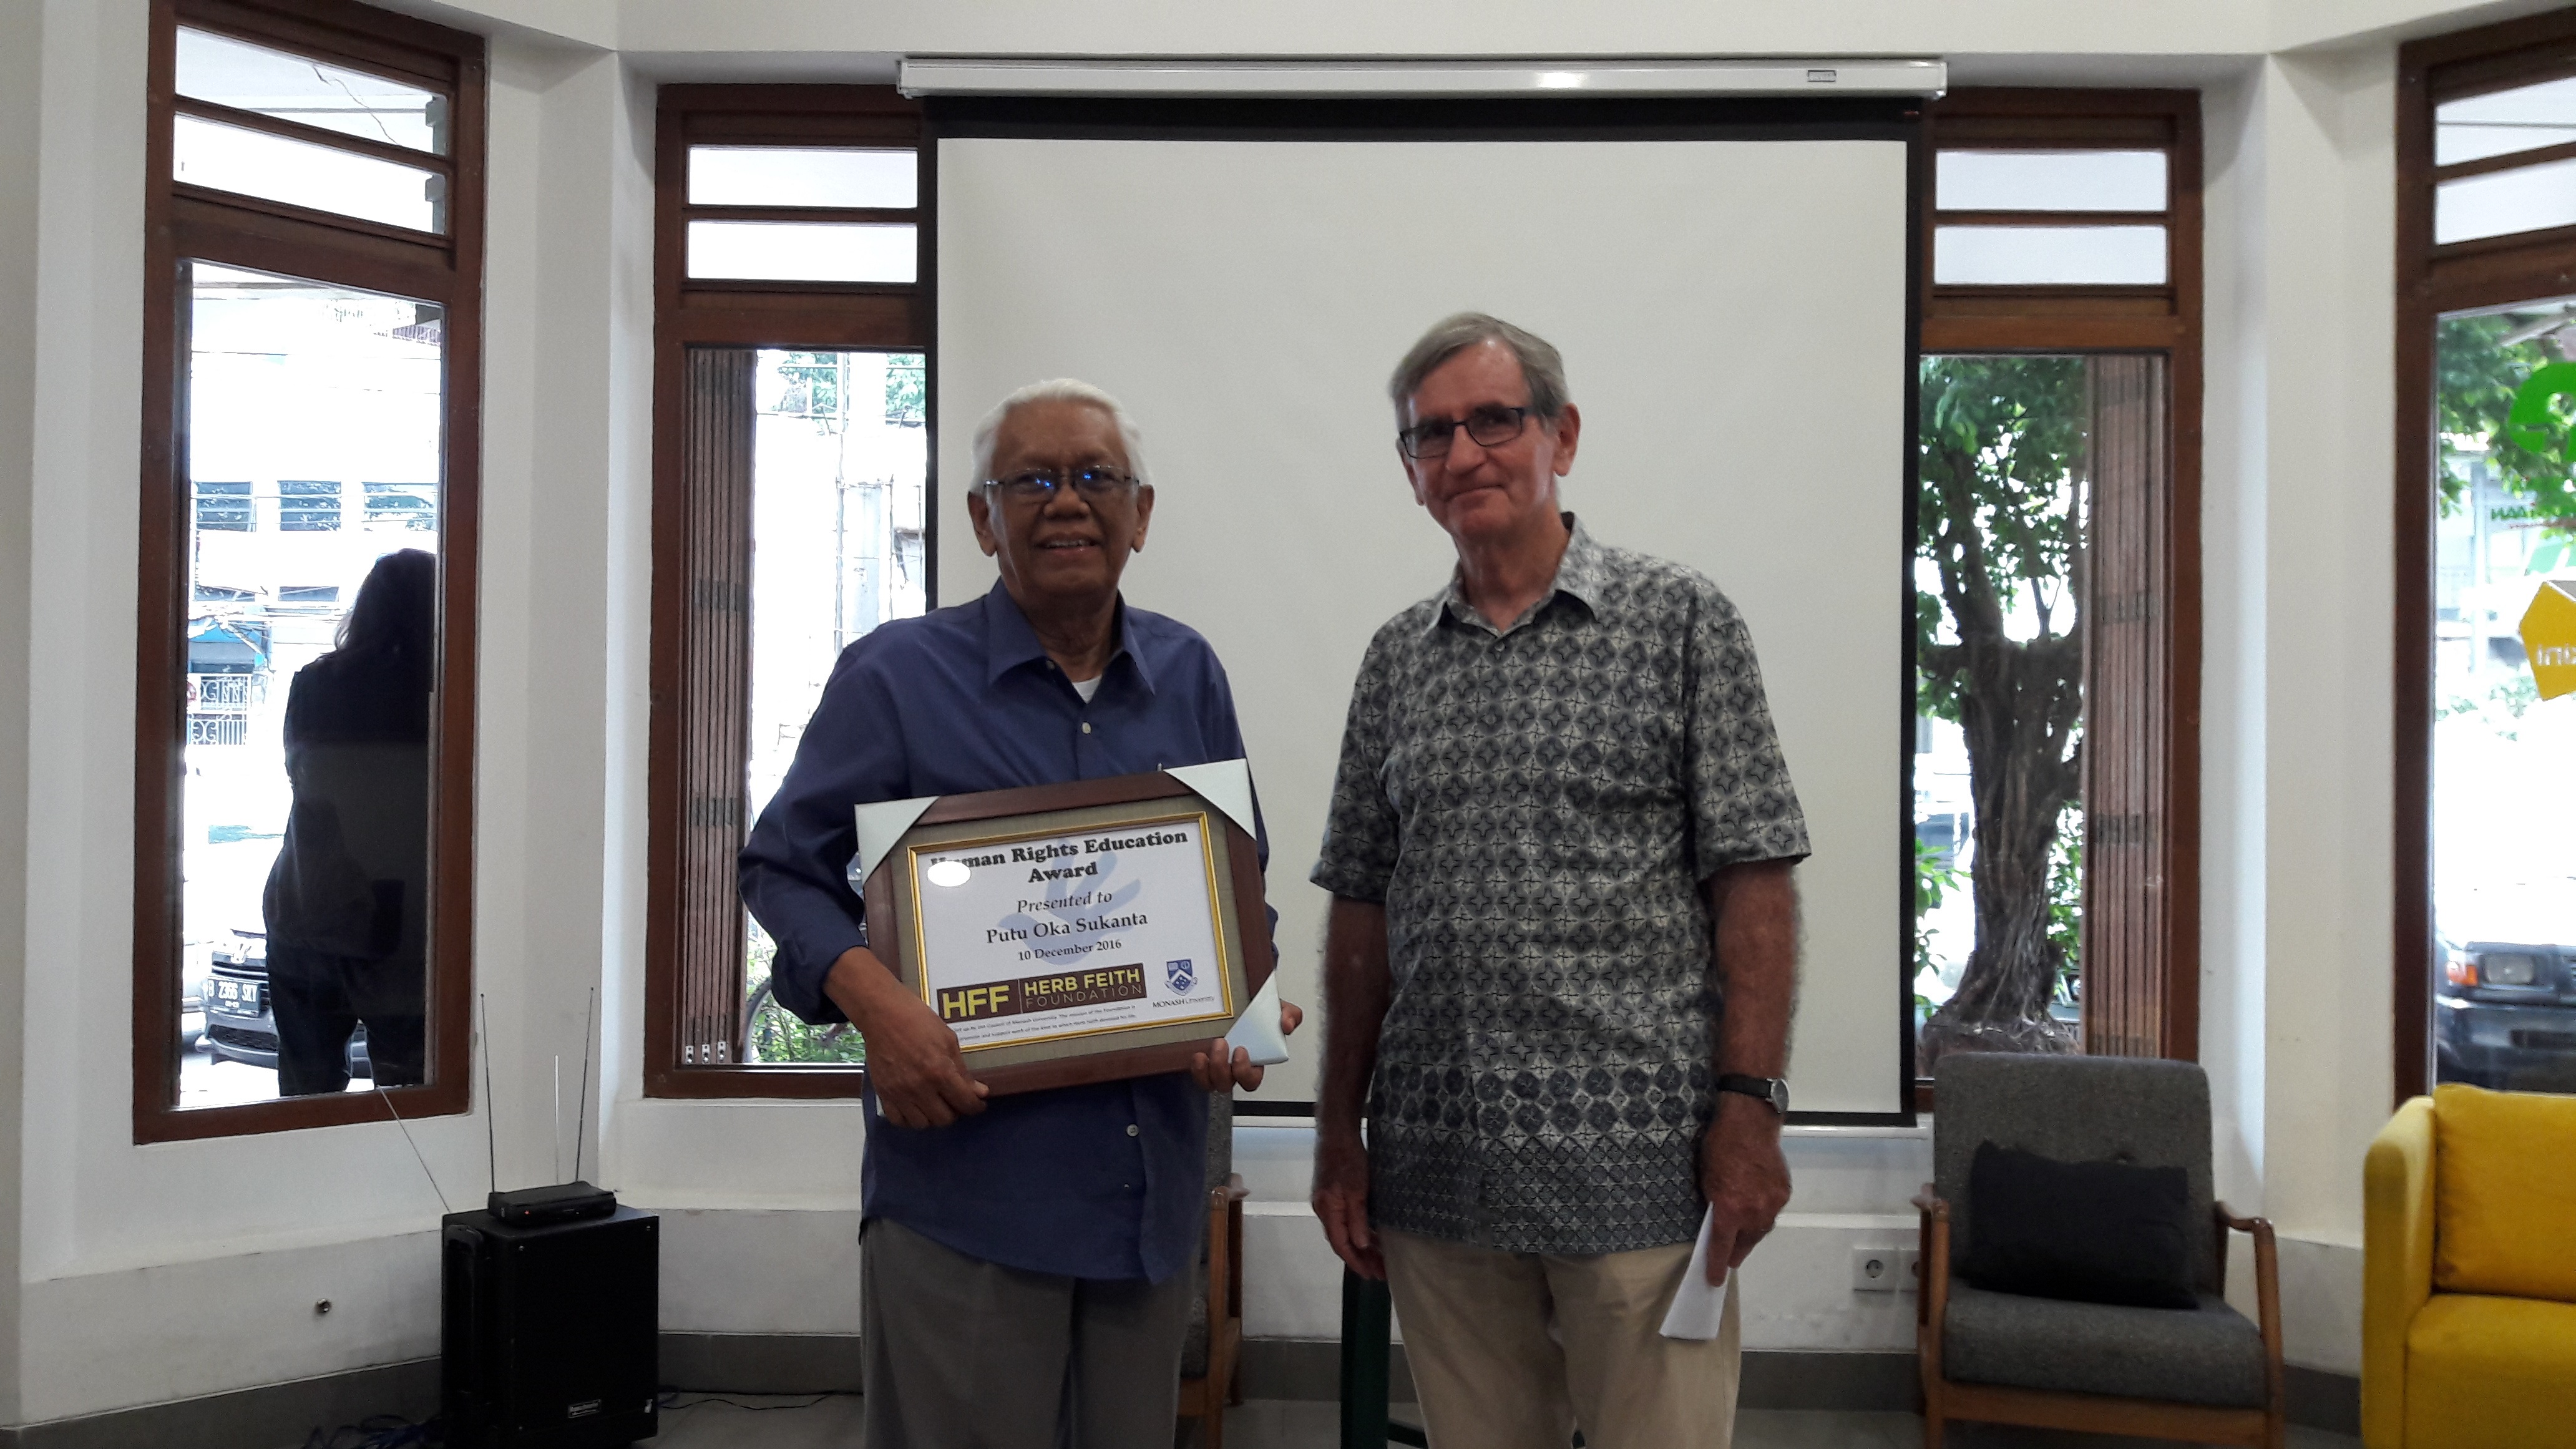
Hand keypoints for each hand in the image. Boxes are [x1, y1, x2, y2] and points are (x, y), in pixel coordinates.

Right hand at [828, 947, 987, 1128]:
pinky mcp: (883, 1094)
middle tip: (955, 1101)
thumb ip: (962, 1070)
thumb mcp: (948, 1040)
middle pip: (944, 1119)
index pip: (965, 1103)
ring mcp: (899, 1093)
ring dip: (933, 1118)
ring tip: (936, 1105)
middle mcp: (920, 1088)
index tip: (978, 1104)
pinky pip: (898, 1120)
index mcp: (940, 1072)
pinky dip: (909, 1119)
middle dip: (955, 1112)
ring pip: (922, 1124)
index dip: (976, 1107)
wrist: (883, 1015)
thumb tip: (979, 1092)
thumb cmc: (919, 1021)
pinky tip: (915, 1108)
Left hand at [1190, 998, 1303, 1092]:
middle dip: (1223, 1068)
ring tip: (1209, 1049)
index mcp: (1253, 1060)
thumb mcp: (1278, 1008)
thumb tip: (1286, 1025)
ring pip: (1210, 1083)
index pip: (1250, 1080)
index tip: (1241, 1050)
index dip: (1245, 1071)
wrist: (1236, 996)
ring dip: (1209, 1070)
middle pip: (1227, 1084)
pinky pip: (1197, 1074)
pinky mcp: (1201, 1059)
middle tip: (1223, 1044)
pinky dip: (1197, 1068)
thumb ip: (1290, 1015)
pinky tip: (1198, 1055)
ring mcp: (1215, 1064)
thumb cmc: (1256, 1008)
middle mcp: (1232, 1066)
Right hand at [1311, 1125, 1382, 1278]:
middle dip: (1360, 1258)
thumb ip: (1357, 1218)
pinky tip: (1370, 1234)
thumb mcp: (1357, 1191)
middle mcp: (1323, 1210)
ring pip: (1343, 1231)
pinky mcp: (1332, 1194)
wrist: (1336, 1133)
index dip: (1356, 1262)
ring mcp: (1327, 1202)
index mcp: (1327, 1211)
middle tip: (1380, 1272)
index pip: (1341, 1245)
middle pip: (1341, 1241)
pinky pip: (1345, 1220)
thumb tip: (1359, 1245)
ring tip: (1378, 1258)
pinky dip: (1357, 1230)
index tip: (1372, 1274)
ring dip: (1360, 1245)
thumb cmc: (1348, 1160)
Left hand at [1699, 1092, 1790, 1282]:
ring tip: (1742, 1235)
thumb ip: (1713, 1203)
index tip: (1715, 1279)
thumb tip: (1715, 1220)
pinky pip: (1771, 1212)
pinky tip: (1755, 1209)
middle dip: (1736, 1251)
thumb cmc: (1719, 1146)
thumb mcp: (1705, 1178)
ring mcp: (1772, 1203)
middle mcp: (1754, 1212)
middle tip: (1729, 1256)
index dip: (1717, 1265)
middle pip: (1746, 1243)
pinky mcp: (1784, 1193)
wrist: (1750, 1123)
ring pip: (1761, 1230)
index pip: (1722, 1247)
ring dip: (1750, 1234)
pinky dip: (1762, 1214)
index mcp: (1730, 1209)